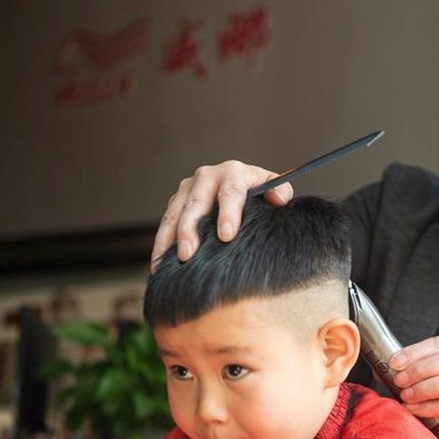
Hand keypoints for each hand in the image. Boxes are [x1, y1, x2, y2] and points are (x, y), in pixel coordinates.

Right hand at [150, 160, 293, 270]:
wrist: (245, 189)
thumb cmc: (263, 195)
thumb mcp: (276, 190)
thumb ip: (280, 192)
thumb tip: (278, 199)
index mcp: (234, 172)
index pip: (231, 192)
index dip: (228, 214)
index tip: (227, 236)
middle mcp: (207, 176)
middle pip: (196, 203)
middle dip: (190, 229)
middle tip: (189, 255)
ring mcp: (188, 188)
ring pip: (174, 213)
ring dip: (170, 239)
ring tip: (168, 264)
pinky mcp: (176, 202)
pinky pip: (164, 223)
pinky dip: (160, 245)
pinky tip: (158, 267)